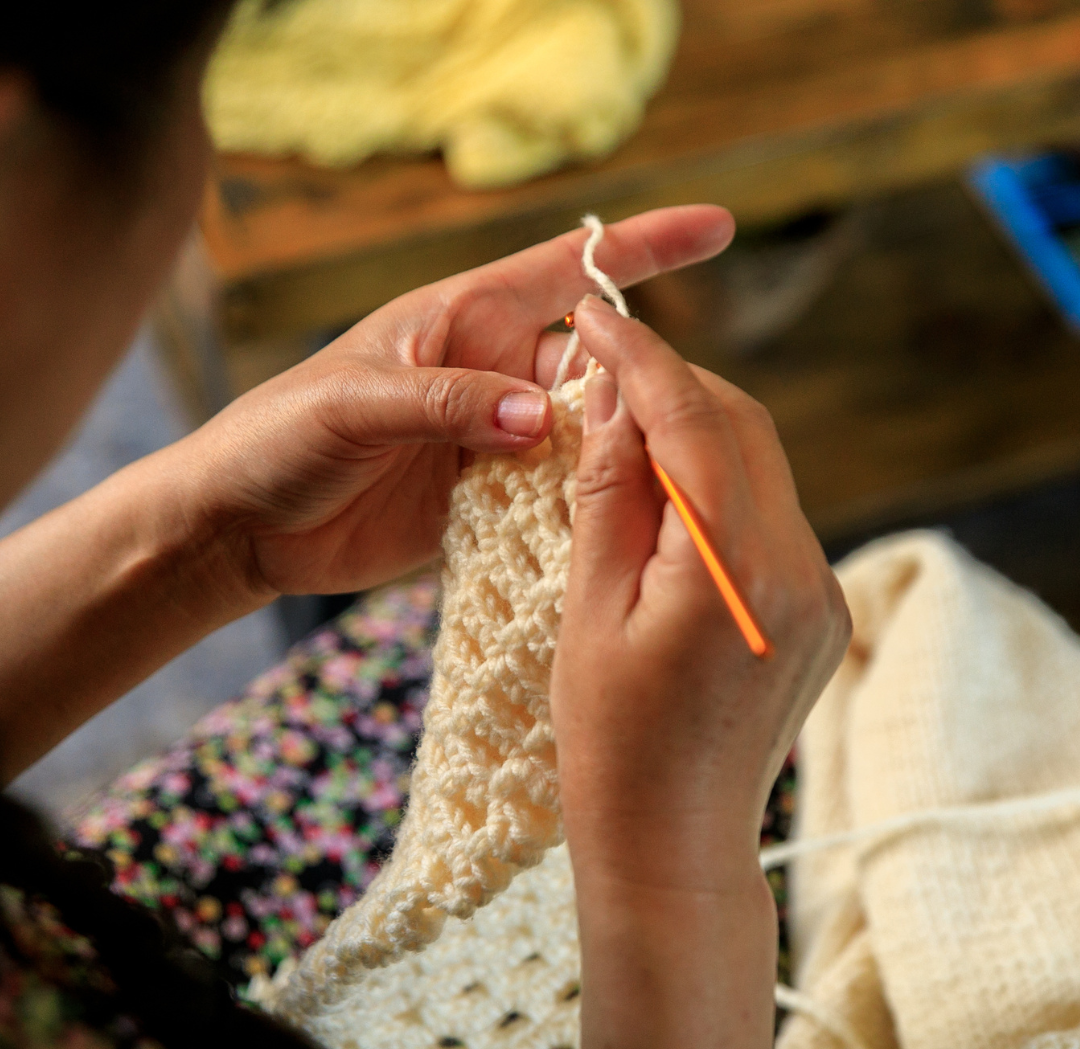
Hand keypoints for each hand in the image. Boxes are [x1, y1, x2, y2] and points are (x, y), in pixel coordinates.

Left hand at [167, 206, 734, 596]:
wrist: (242, 524)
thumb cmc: (280, 438)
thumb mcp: (357, 404)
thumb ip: (449, 403)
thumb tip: (544, 416)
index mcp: (461, 321)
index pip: (565, 271)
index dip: (642, 249)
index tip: (716, 231)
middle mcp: (486, 372)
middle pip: (592, 365)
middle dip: (641, 384)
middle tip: (681, 424)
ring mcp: (487, 436)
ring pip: (581, 434)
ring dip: (616, 454)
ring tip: (653, 482)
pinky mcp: (480, 495)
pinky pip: (549, 492)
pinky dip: (580, 504)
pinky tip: (608, 525)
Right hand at [551, 296, 849, 1048]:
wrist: (672, 838)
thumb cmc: (611, 740)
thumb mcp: (588, 606)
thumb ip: (610, 492)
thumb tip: (616, 394)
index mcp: (735, 570)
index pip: (694, 421)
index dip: (641, 357)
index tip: (594, 315)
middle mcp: (800, 569)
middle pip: (742, 425)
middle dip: (672, 382)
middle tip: (601, 368)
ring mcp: (819, 588)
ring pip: (759, 462)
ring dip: (694, 427)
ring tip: (622, 424)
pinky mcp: (815, 605)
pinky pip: (768, 509)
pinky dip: (716, 479)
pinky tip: (664, 490)